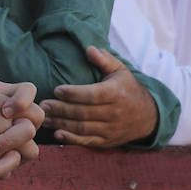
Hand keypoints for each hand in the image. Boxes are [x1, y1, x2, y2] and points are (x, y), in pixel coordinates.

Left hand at [41, 46, 157, 147]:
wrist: (147, 117)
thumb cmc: (128, 89)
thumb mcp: (120, 71)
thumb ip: (104, 60)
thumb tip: (89, 49)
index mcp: (116, 94)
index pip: (92, 95)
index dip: (73, 94)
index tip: (56, 89)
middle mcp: (114, 113)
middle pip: (83, 113)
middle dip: (61, 109)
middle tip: (43, 105)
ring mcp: (111, 129)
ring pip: (82, 128)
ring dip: (61, 124)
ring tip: (44, 118)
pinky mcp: (107, 141)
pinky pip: (88, 141)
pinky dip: (72, 139)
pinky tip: (57, 134)